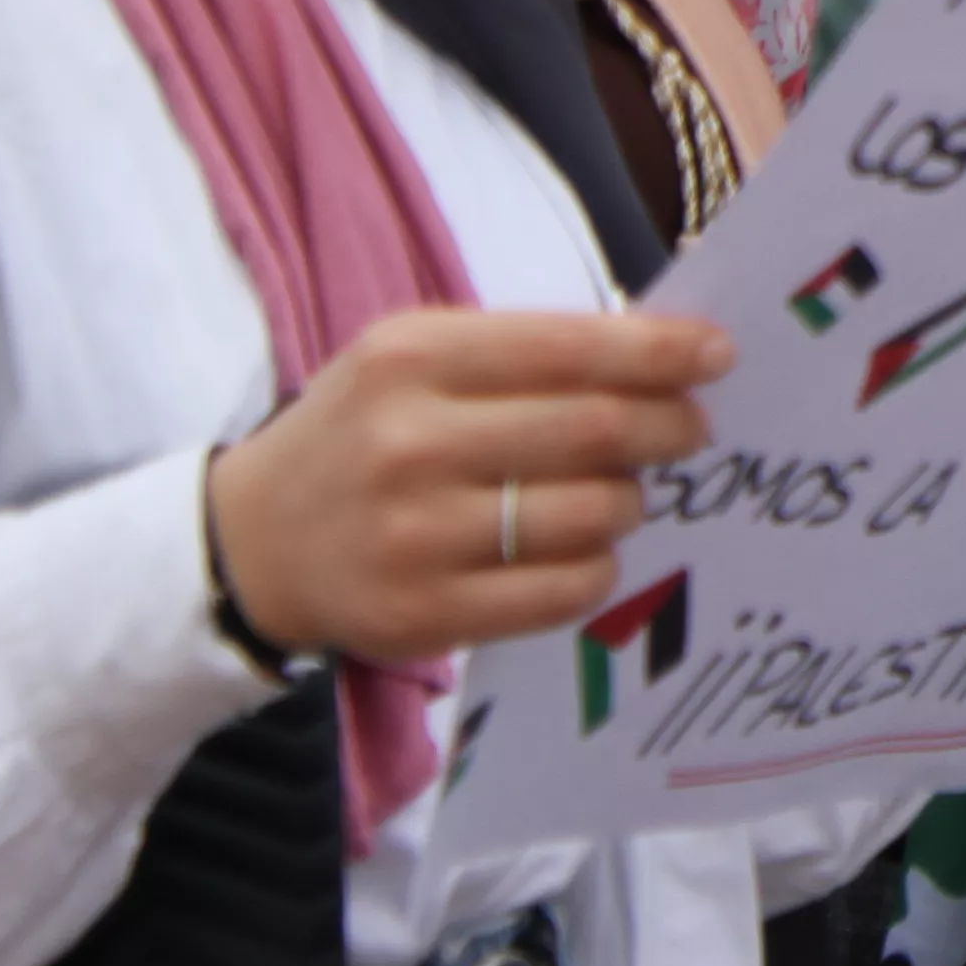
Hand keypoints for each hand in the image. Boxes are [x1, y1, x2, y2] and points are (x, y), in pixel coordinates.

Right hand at [205, 309, 730, 664]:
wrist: (248, 544)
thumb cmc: (362, 432)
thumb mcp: (416, 359)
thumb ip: (526, 350)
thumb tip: (666, 353)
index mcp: (411, 359)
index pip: (570, 349)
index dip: (659, 353)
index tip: (718, 357)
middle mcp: (408, 444)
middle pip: (594, 431)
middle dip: (668, 427)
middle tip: (693, 430)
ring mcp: (413, 538)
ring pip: (590, 515)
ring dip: (632, 502)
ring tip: (623, 493)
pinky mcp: (421, 616)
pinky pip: (563, 591)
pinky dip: (599, 567)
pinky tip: (587, 549)